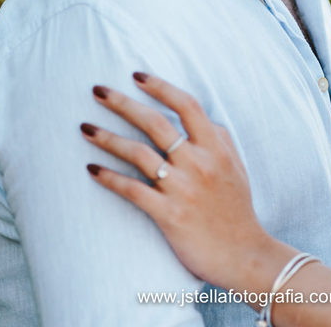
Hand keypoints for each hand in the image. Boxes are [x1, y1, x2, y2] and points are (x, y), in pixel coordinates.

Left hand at [82, 73, 283, 291]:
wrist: (245, 256)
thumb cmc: (238, 211)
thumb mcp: (237, 168)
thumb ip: (221, 140)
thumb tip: (203, 118)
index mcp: (217, 147)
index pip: (187, 105)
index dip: (160, 86)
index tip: (136, 75)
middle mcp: (199, 162)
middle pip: (155, 123)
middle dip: (123, 103)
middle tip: (98, 90)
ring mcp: (183, 188)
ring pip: (138, 153)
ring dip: (107, 138)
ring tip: (85, 128)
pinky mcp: (169, 214)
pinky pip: (132, 190)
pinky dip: (109, 178)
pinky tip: (92, 170)